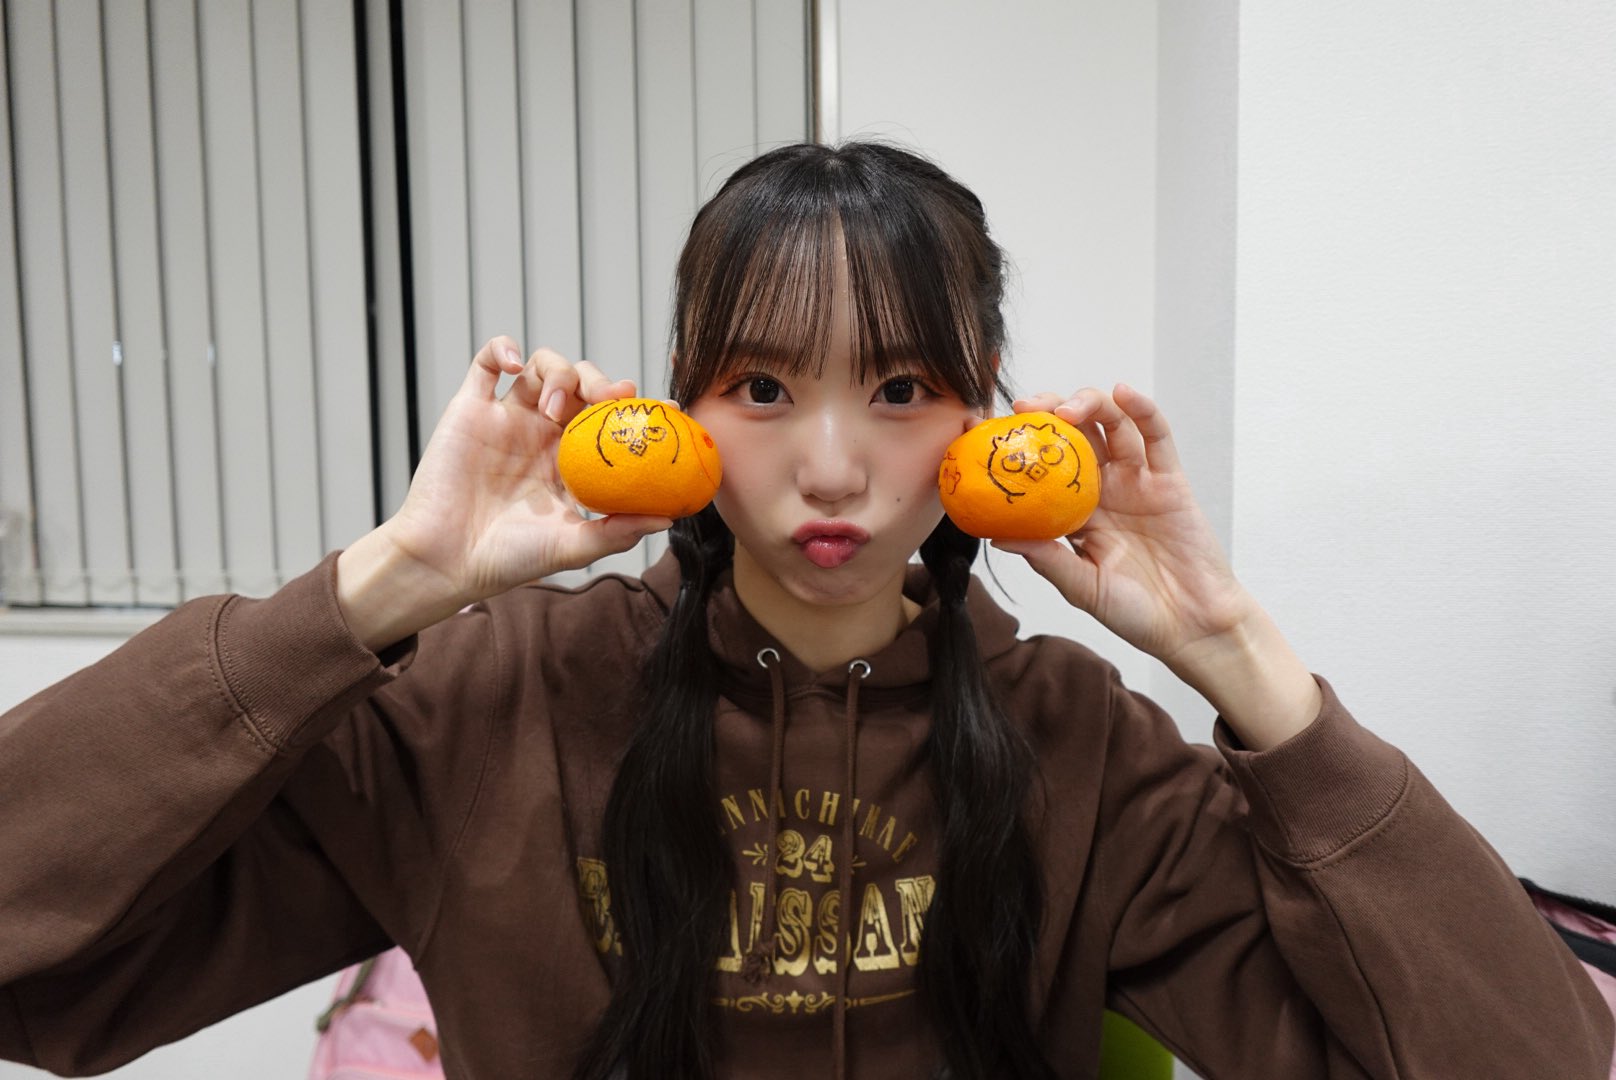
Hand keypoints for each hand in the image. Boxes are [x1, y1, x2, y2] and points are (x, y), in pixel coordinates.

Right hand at [337, 339, 670, 649]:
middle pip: (583, 386)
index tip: (664, 409)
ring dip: (559, 373)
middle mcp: (543, 435)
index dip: (638, 410)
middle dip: (601, 382)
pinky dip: (503, 348)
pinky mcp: (470, 409)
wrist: (446, 560)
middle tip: (611, 398)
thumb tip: (668, 518)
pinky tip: (515, 363)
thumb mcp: (571, 547)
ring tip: (553, 407)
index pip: (613, 422)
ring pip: (543, 367)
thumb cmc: (507, 559)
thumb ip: (617, 532)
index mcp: (572, 462)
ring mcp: (507, 419)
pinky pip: (486, 363)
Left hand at [991, 384, 1320, 747]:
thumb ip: (1047, 559)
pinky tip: (1124, 393)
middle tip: (1025, 409)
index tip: (992, 431)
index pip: (1043, 466)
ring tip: (1068, 409)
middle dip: (1049, 412)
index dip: (1020, 445)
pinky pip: (1157, 437)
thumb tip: (998, 537)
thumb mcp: (1082, 588)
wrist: (1191, 627)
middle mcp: (1103, 490)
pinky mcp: (1170, 480)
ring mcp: (1137, 481)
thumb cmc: (1134, 613)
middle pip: (1074, 435)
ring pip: (1112, 426)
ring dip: (1089, 405)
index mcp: (1074, 512)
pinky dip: (1143, 410)